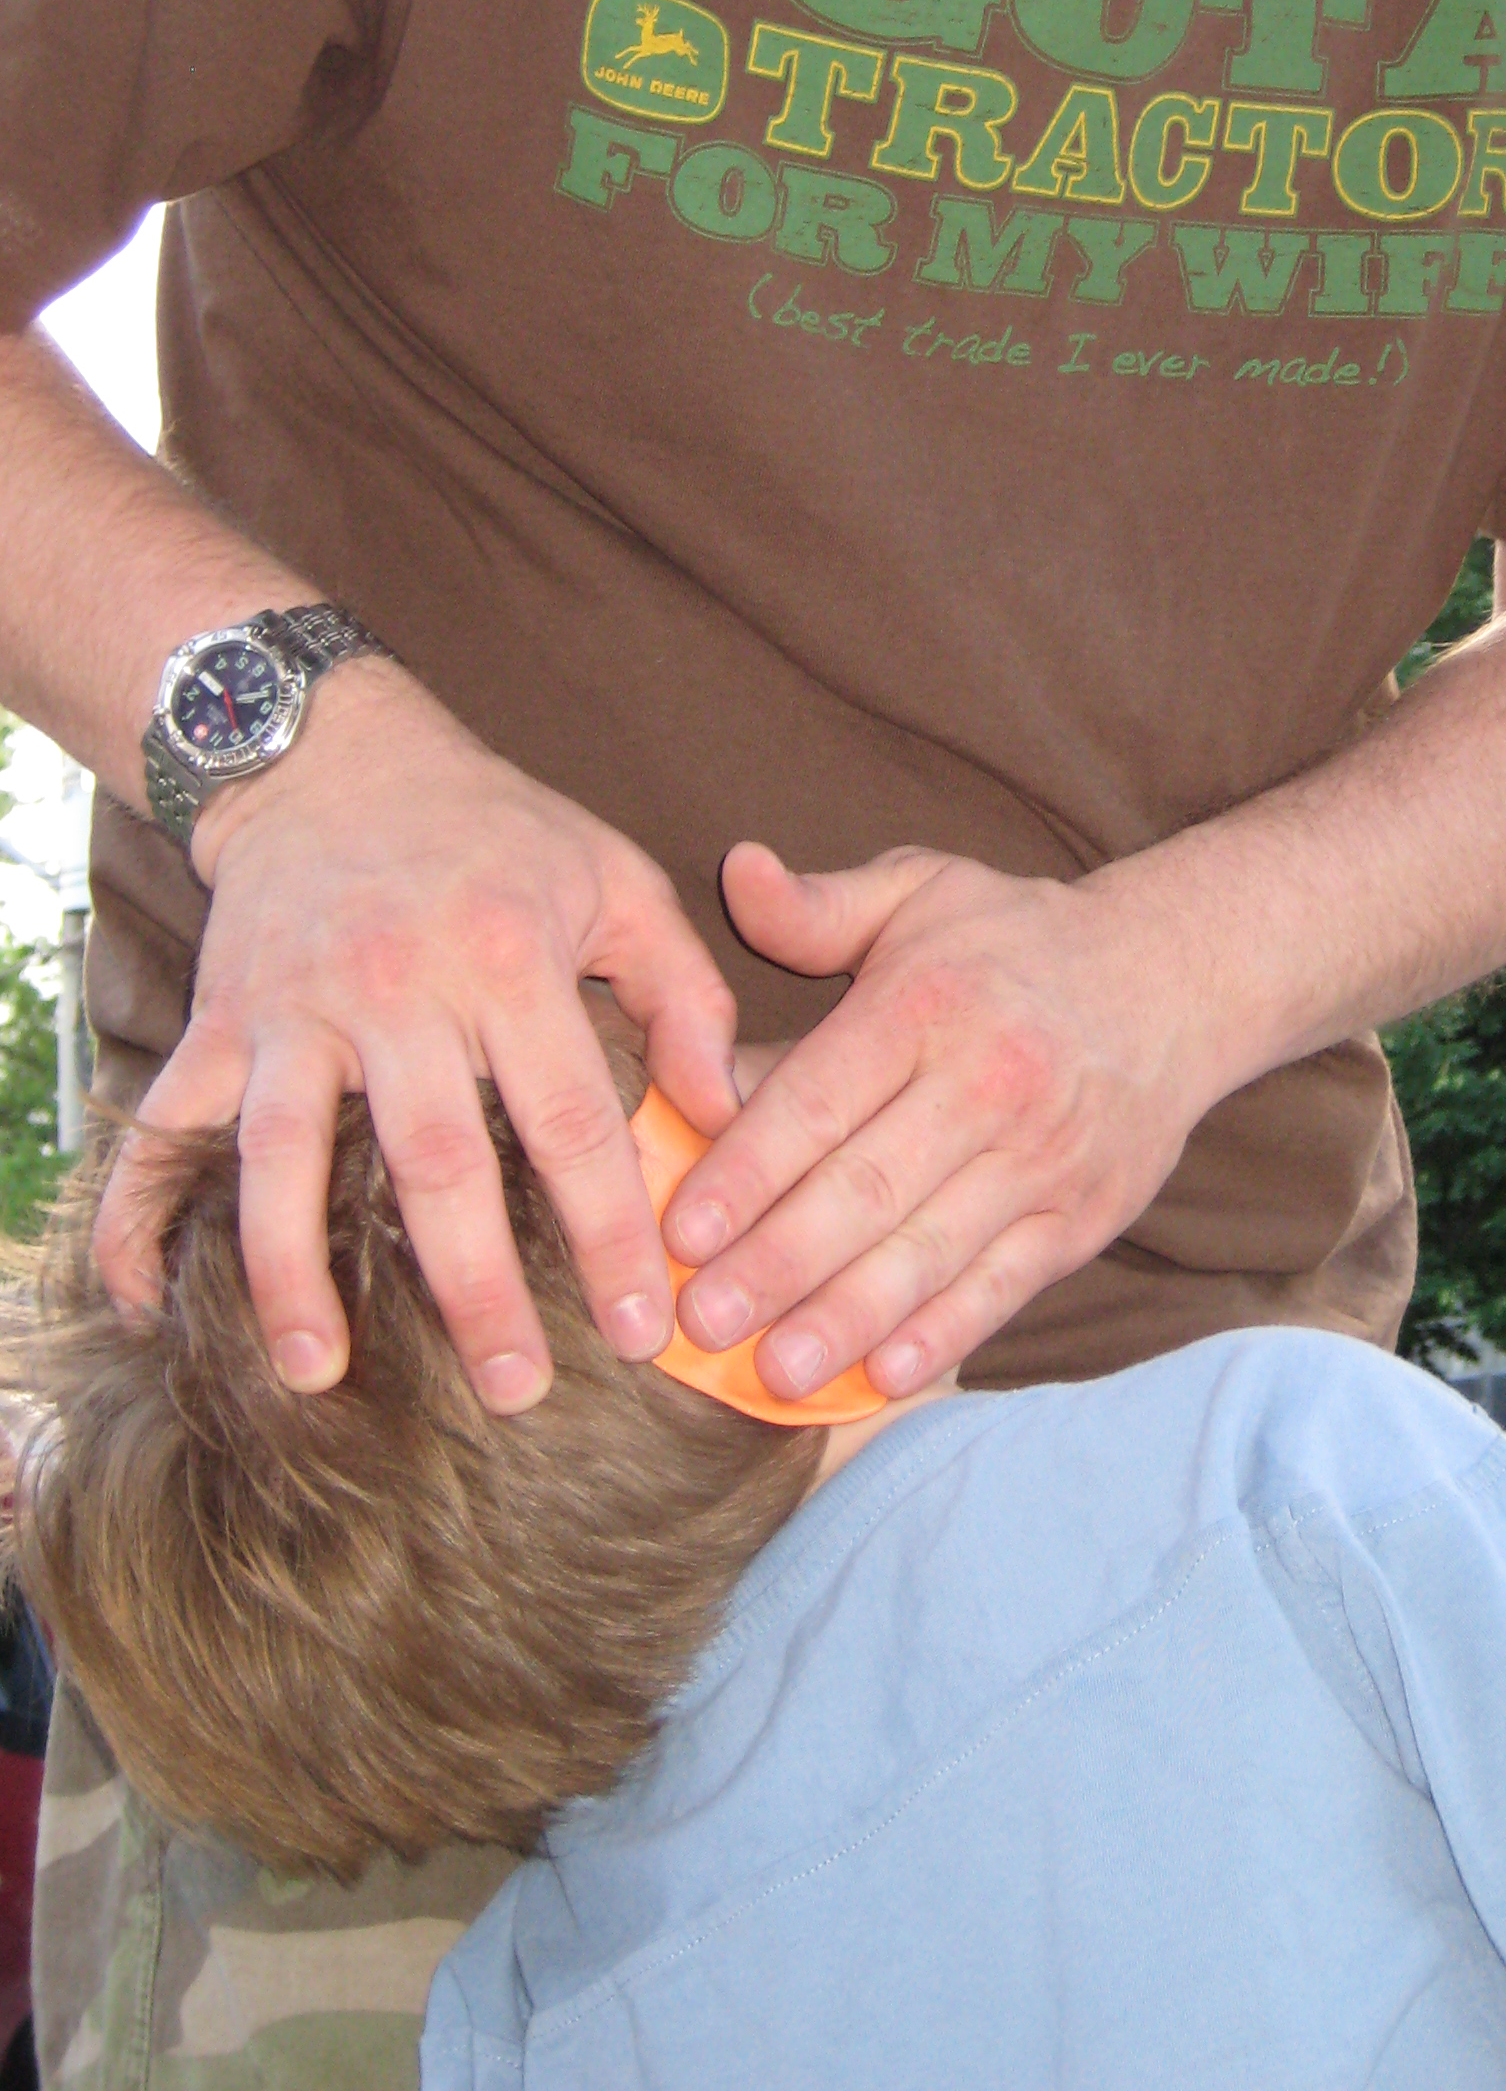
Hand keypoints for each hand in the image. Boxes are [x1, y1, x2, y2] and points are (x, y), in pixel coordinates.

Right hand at [93, 659, 737, 1410]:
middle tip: (514, 1392)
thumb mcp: (617, 880)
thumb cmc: (498, 833)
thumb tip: (726, 1117)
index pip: (571, 1120)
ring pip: (283, 1158)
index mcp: (509, 958)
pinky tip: (146, 1304)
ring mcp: (292, 1010)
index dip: (608, 1233)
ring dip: (293, 1274)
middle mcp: (396, 989)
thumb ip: (686, 996)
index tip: (640, 1331)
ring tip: (318, 1376)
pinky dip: (135, 1216)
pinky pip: (161, 1131)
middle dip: (474, 1287)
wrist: (335, 756)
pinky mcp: (215, 1024)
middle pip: (434, 1161)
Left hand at [662, 842, 1221, 1397]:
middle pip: (868, 1188)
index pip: (822, 1098)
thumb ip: (817, 906)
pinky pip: (1003, 1286)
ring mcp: (1041, 1158)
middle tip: (698, 1319)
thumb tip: (735, 871)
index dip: (746, 1169)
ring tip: (775, 1371)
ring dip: (848, 1319)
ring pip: (930, 1251)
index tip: (677, 1229)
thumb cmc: (1015, 942)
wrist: (1175, 979)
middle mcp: (988, 1083)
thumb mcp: (920, 892)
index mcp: (929, 1003)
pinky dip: (944, 1335)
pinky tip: (882, 1376)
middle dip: (777, 1262)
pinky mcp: (1081, 1216)